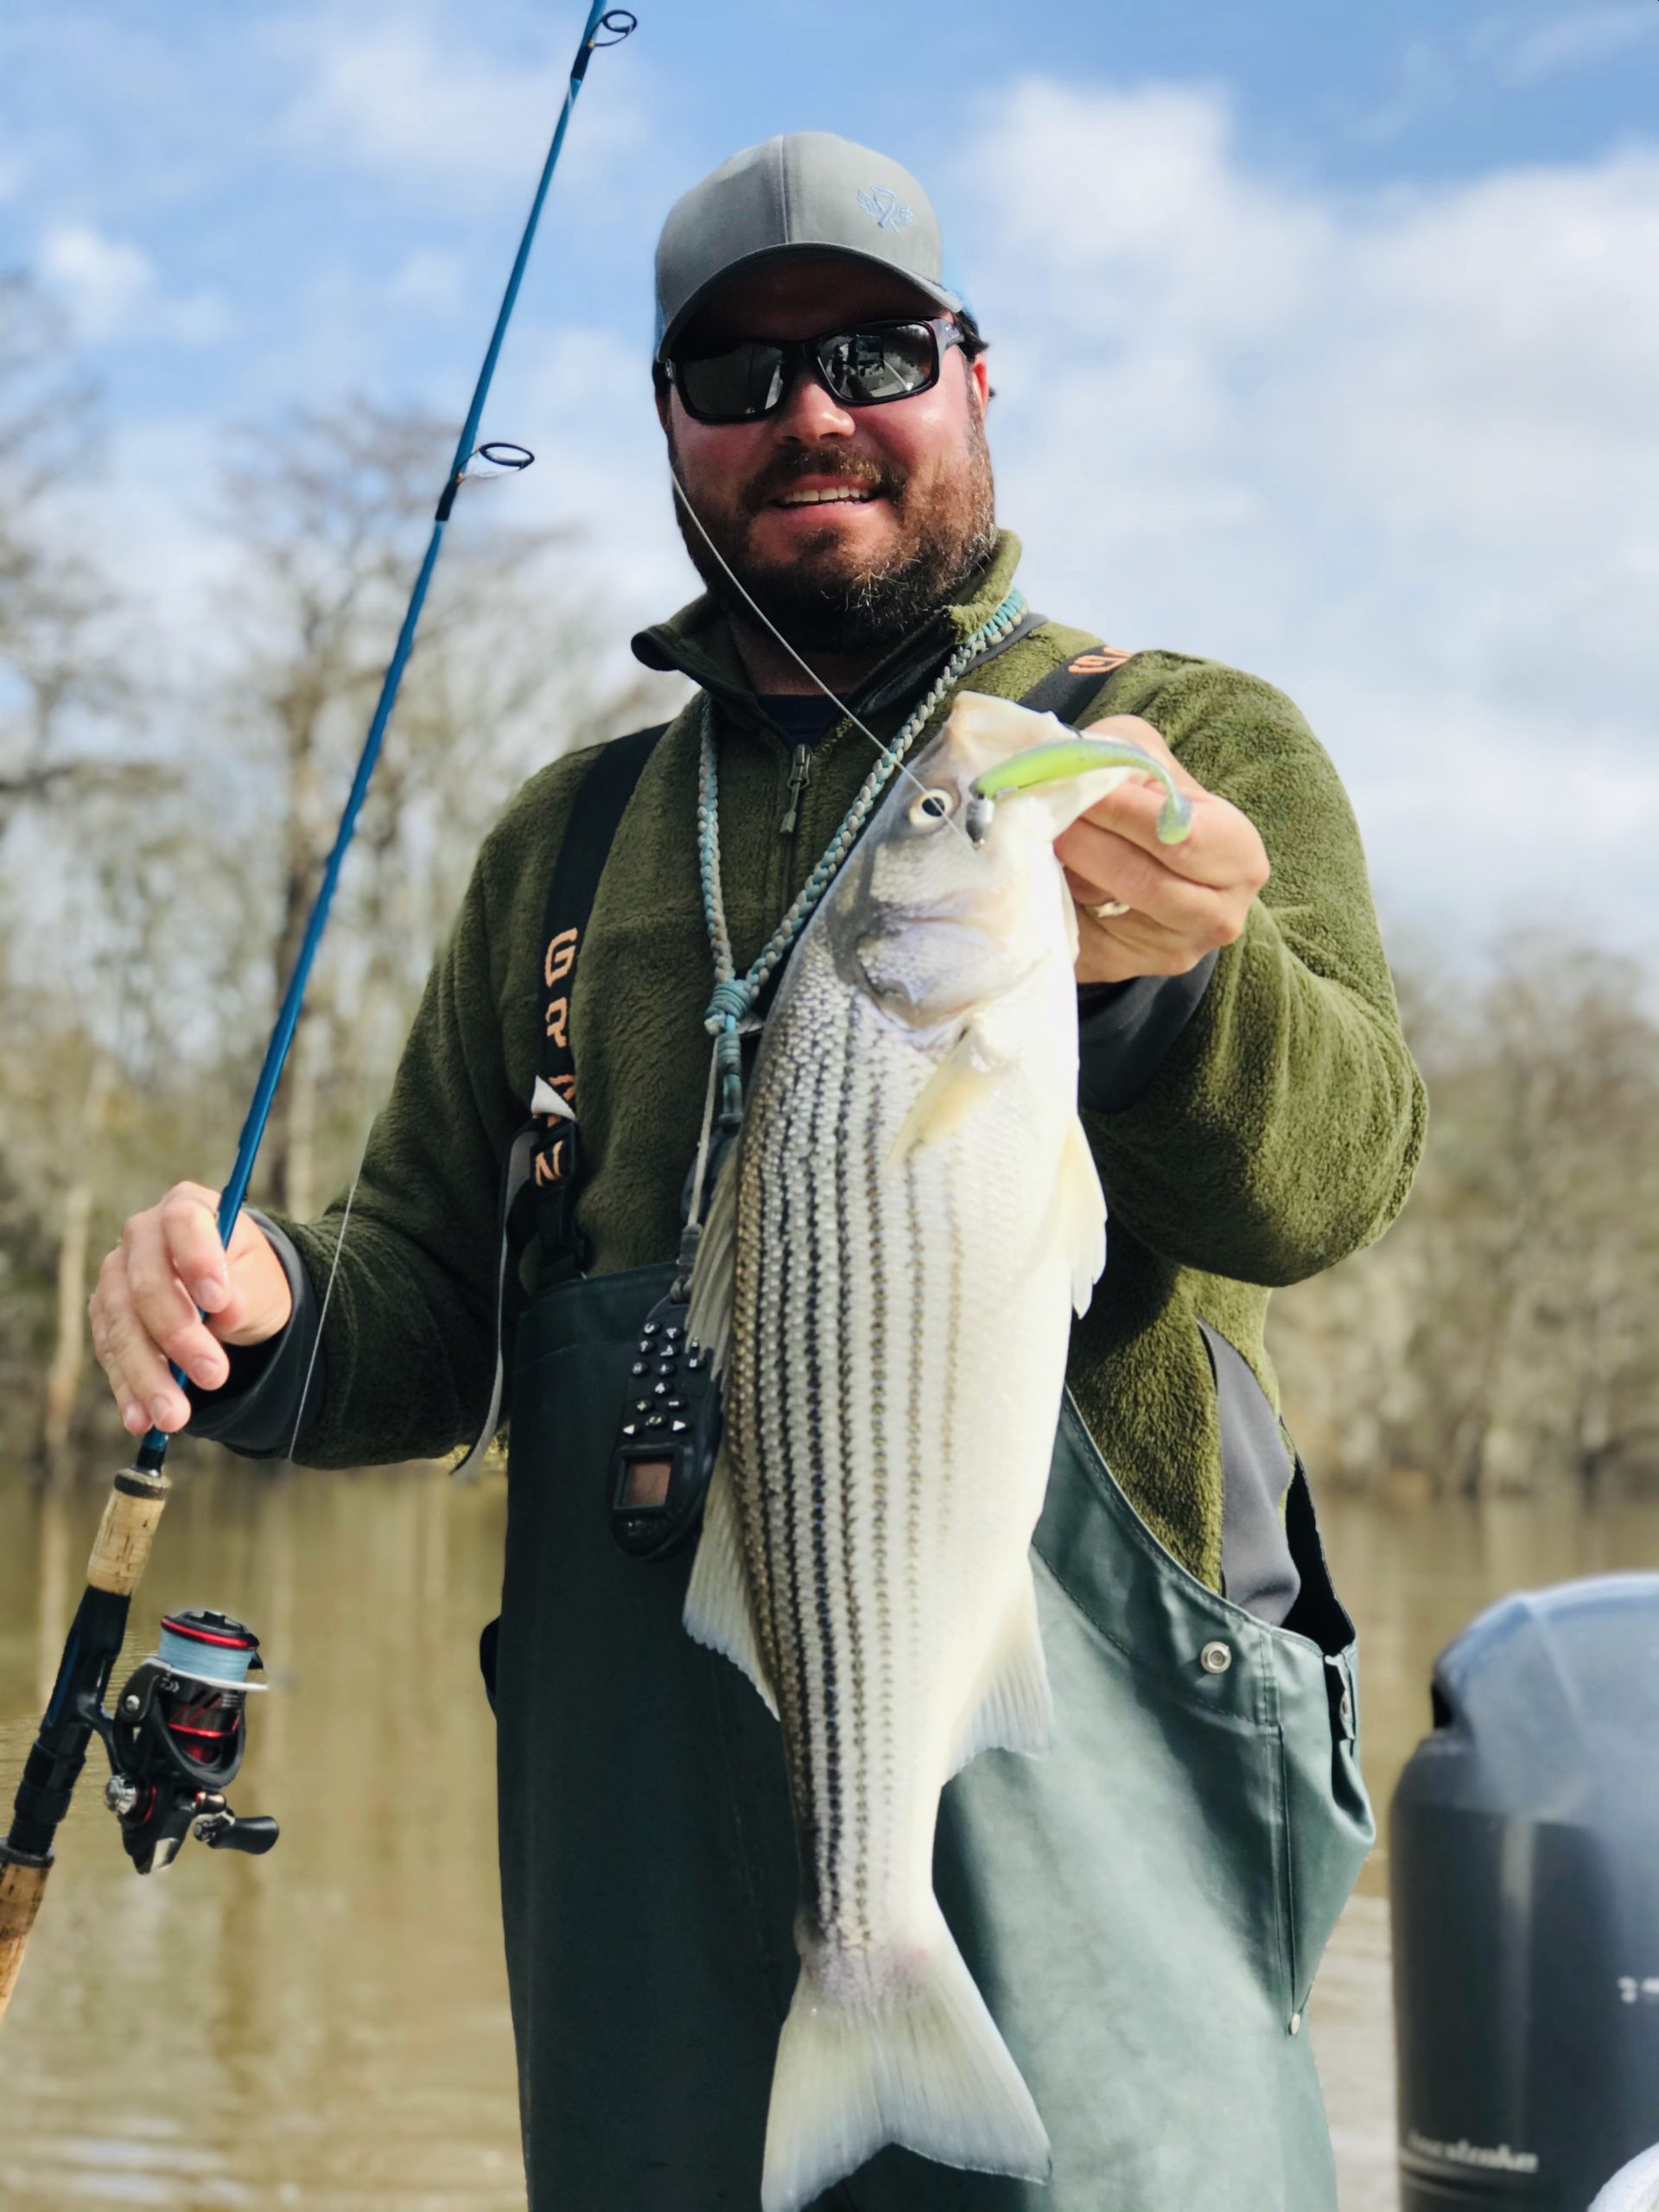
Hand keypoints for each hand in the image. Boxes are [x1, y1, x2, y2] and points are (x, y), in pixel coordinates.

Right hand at [90, 1184, 293, 1436]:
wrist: (231, 1296)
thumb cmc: (248, 1278)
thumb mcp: (261, 1283)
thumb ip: (245, 1292)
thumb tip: (225, 1309)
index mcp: (186, 1208)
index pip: (183, 1224)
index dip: (196, 1260)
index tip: (218, 1302)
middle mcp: (142, 1236)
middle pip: (146, 1284)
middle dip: (178, 1335)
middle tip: (214, 1376)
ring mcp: (117, 1276)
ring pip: (122, 1327)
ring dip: (147, 1375)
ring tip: (174, 1417)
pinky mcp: (106, 1316)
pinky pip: (111, 1354)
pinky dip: (128, 1389)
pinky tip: (142, 1419)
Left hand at [1056, 715, 1269, 984]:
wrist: (1136, 856)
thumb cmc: (1144, 800)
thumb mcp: (1146, 758)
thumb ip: (1124, 758)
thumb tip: (1080, 775)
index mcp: (1240, 854)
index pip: (1177, 835)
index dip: (1119, 809)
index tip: (1072, 783)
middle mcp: (1220, 914)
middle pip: (1141, 878)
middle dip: (1086, 838)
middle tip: (1042, 809)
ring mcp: (1174, 950)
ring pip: (1107, 907)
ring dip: (1067, 867)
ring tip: (1040, 832)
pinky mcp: (1124, 969)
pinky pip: (1079, 932)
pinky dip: (1054, 896)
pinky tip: (1043, 868)